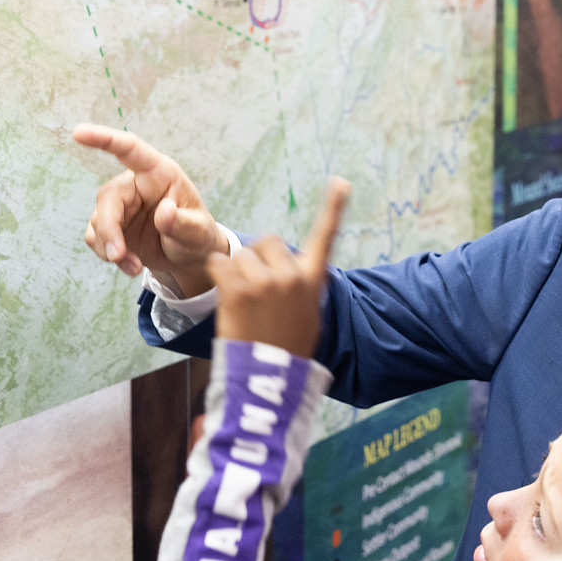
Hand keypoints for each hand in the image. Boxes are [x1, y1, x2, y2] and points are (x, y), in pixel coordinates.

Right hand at [74, 124, 225, 294]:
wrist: (190, 257)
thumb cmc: (198, 235)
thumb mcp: (198, 232)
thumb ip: (183, 224)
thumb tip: (165, 212)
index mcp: (159, 173)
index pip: (130, 149)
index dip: (104, 139)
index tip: (78, 132)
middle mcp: (136, 184)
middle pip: (108, 197)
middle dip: (109, 229)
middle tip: (118, 256)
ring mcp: (121, 205)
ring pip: (98, 220)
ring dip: (110, 247)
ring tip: (134, 267)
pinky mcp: (111, 225)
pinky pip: (96, 237)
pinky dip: (107, 254)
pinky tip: (130, 266)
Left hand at [208, 180, 350, 357]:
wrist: (268, 377)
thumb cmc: (288, 347)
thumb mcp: (308, 315)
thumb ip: (302, 287)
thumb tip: (295, 270)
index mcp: (313, 281)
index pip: (325, 238)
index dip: (334, 209)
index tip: (341, 183)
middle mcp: (292, 276)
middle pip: (268, 243)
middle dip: (259, 259)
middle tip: (257, 289)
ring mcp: (265, 282)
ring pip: (242, 256)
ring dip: (238, 272)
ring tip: (245, 303)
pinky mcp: (238, 290)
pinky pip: (220, 265)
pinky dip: (220, 277)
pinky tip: (228, 298)